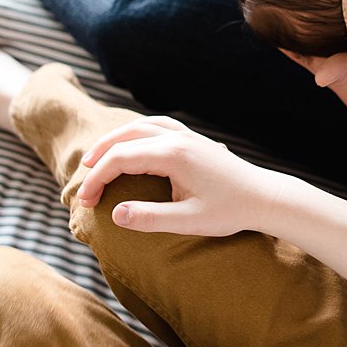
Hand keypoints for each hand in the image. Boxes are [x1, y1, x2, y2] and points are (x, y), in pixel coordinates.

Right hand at [73, 116, 287, 235]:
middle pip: (124, 137)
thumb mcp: (189, 221)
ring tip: (95, 160)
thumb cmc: (230, 211)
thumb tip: (114, 215)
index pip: (120, 159)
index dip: (97, 179)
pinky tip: (130, 143)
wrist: (264, 197)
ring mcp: (186, 136)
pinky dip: (136, 132)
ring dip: (114, 140)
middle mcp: (177, 139)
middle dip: (99, 159)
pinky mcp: (193, 139)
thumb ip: (150, 218)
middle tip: (83, 183)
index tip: (86, 202)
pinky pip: (157, 125)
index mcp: (172, 156)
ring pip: (139, 126)